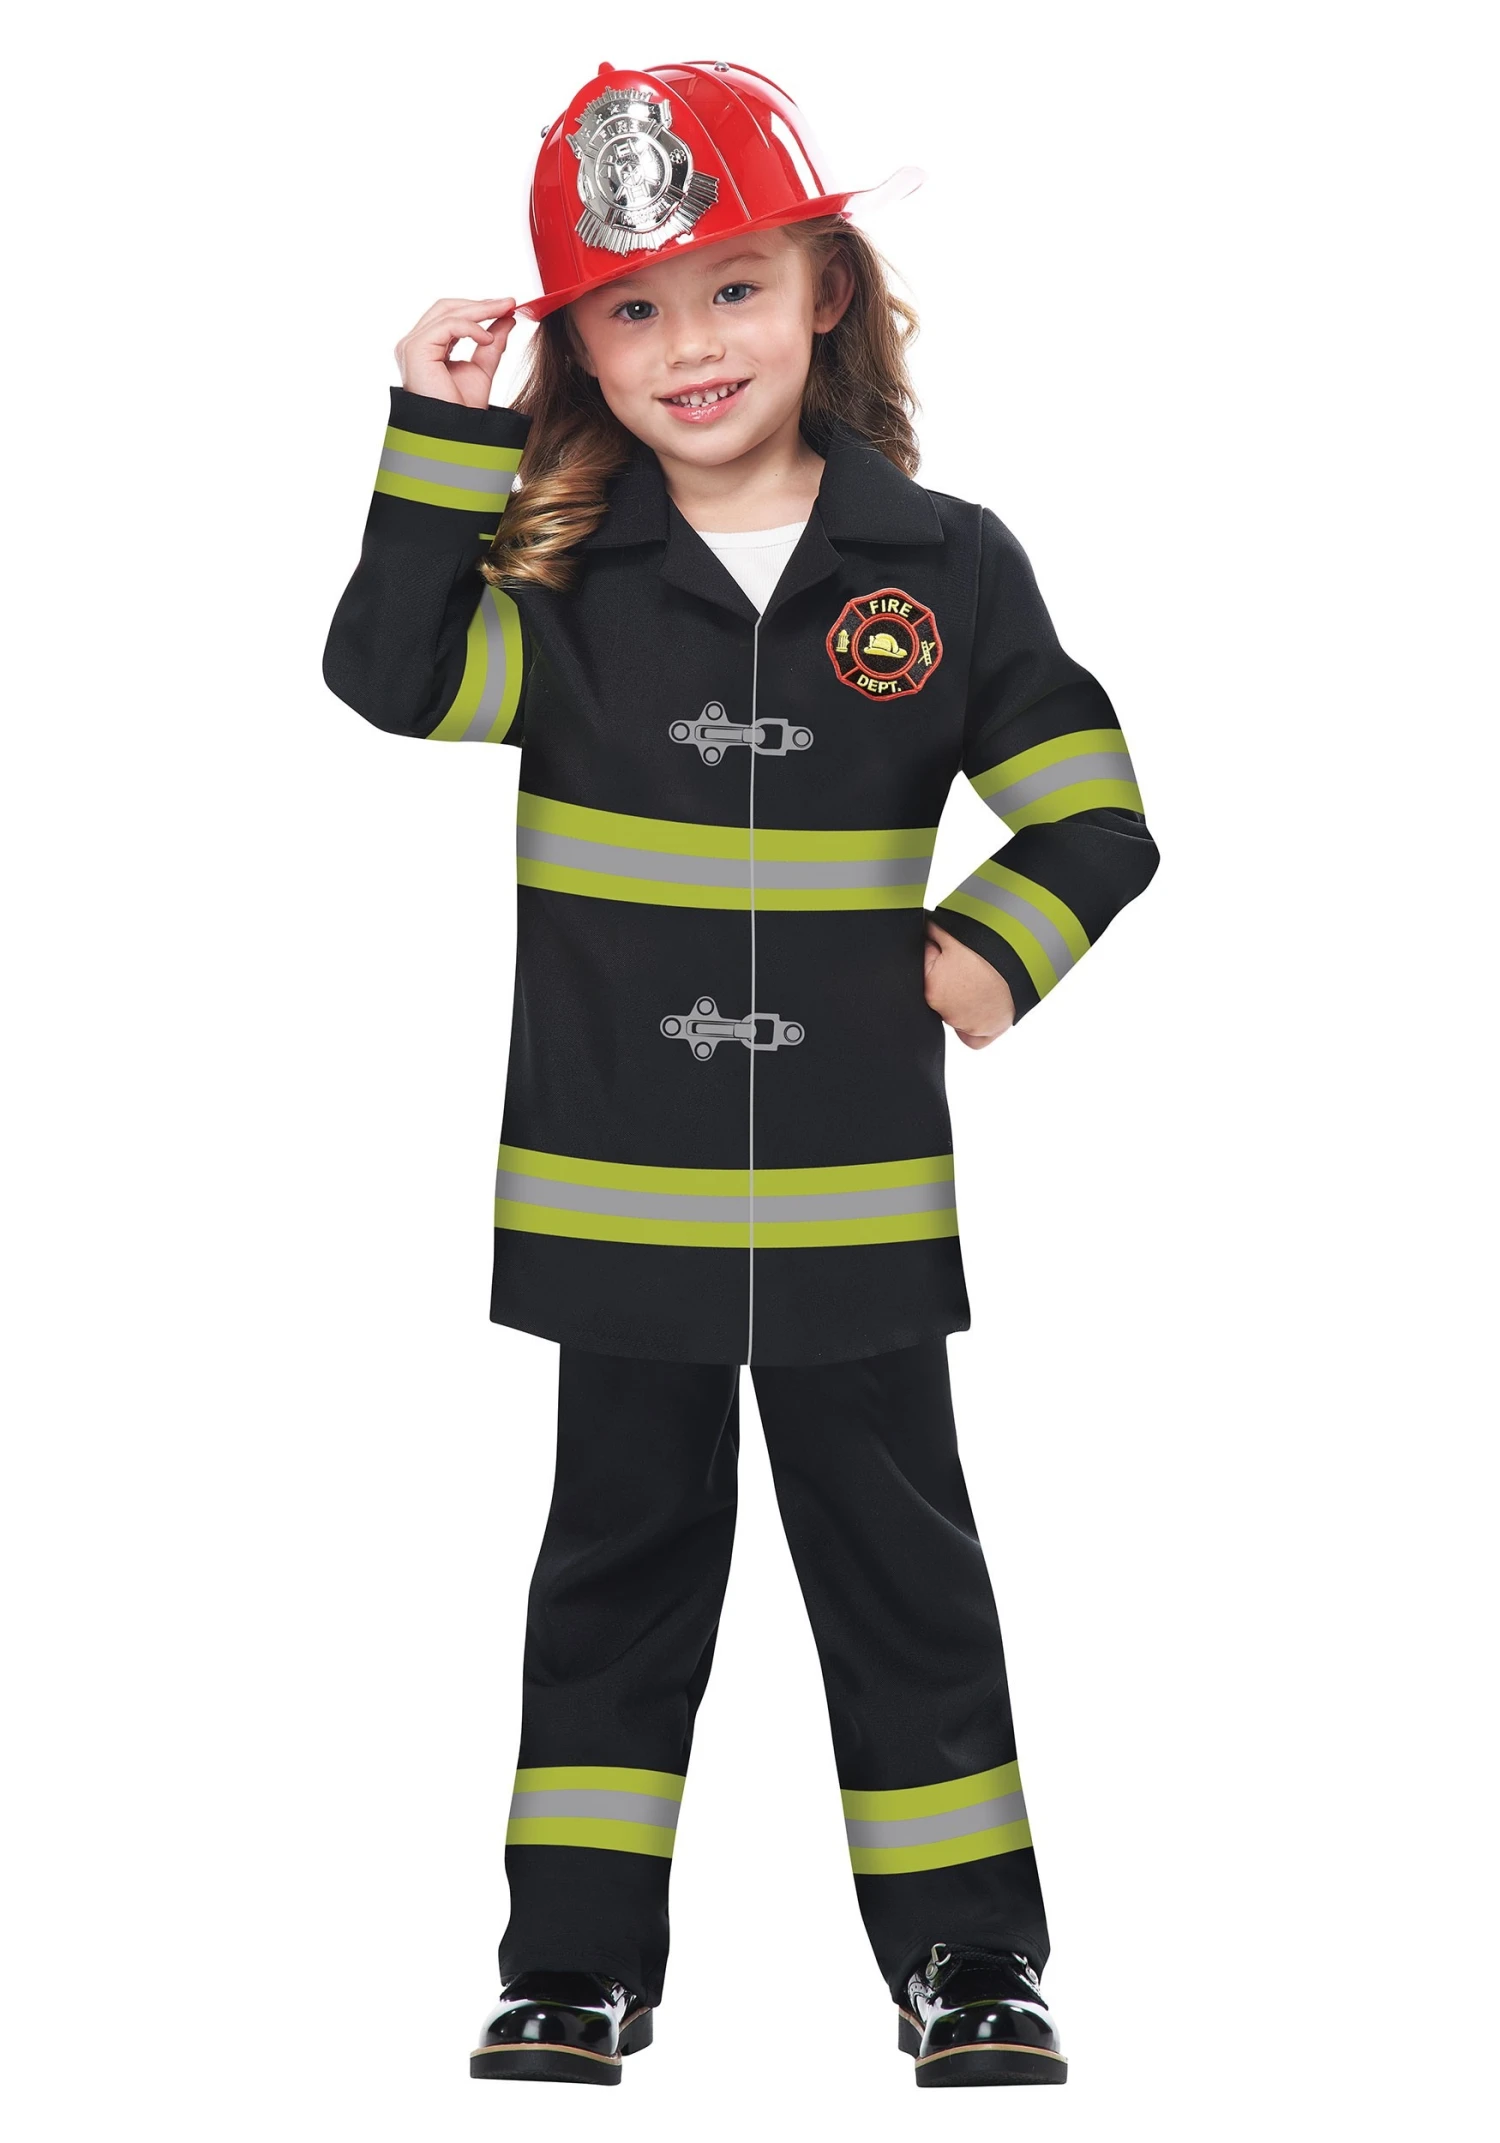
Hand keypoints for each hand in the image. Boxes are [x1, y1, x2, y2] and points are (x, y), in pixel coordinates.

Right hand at [395, 298, 518, 408]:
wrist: (456, 435)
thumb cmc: (463, 411)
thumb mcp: (482, 370)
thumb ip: (491, 344)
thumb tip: (508, 318)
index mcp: (426, 348)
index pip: (450, 316)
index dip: (478, 309)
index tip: (507, 306)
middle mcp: (414, 344)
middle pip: (446, 308)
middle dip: (480, 304)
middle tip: (509, 303)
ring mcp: (411, 346)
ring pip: (447, 312)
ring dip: (480, 310)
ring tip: (505, 312)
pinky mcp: (415, 350)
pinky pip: (447, 326)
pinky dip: (471, 327)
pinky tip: (488, 337)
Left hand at [923, 918, 1014, 1047]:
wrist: (1023, 963)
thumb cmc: (989, 950)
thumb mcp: (953, 934)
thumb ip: (932, 934)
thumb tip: (921, 930)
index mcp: (931, 987)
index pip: (925, 970)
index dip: (937, 957)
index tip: (951, 952)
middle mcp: (945, 1012)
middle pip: (940, 995)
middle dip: (949, 981)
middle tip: (968, 967)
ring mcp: (966, 1025)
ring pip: (954, 1014)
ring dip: (962, 1001)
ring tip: (979, 983)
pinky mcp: (985, 1033)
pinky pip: (972, 1038)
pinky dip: (973, 1029)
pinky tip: (979, 1009)